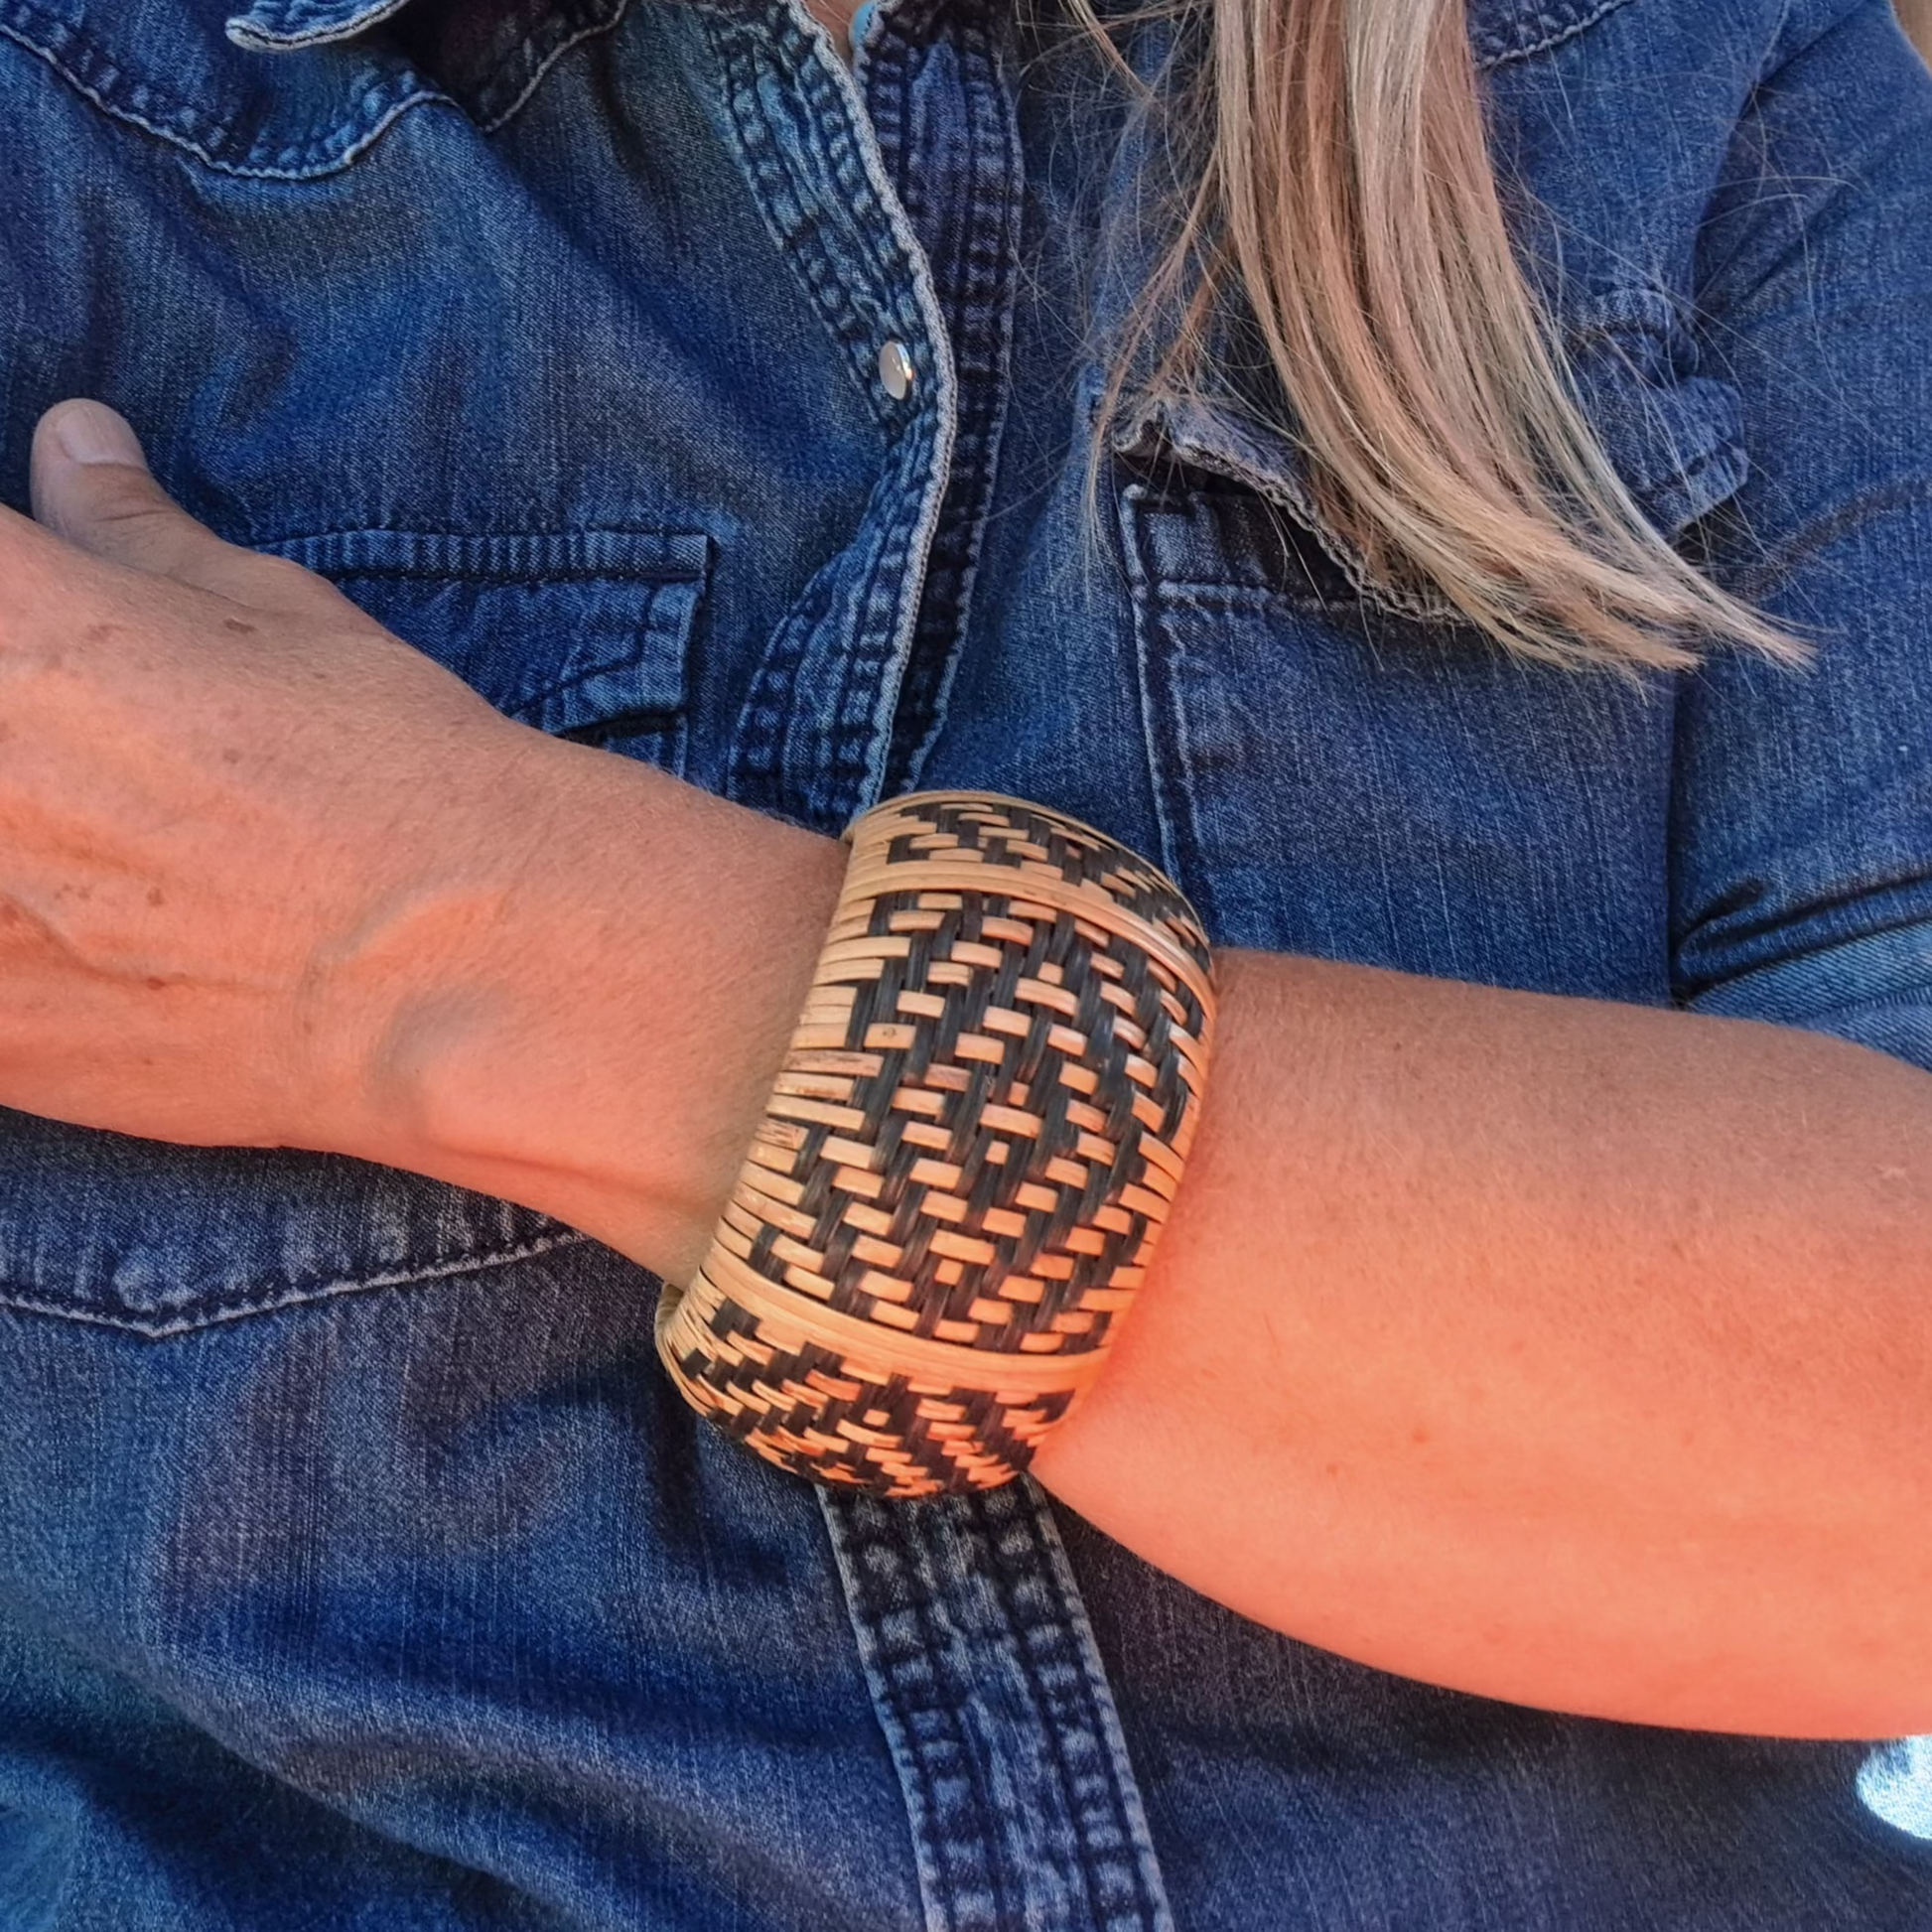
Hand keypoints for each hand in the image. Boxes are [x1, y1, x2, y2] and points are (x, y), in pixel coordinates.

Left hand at [0, 399, 554, 1155]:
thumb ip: (135, 534)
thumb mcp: (281, 621)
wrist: (473, 972)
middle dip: (29, 720)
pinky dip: (22, 947)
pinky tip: (101, 946)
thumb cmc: (395, 776)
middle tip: (113, 761)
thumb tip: (72, 443)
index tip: (64, 624)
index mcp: (15, 626)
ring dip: (26, 839)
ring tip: (117, 857)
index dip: (25, 602)